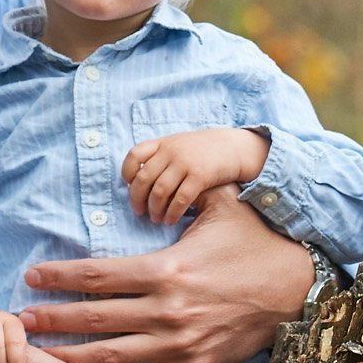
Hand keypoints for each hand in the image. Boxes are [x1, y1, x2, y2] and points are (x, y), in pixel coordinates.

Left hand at [20, 188, 313, 362]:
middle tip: (16, 323)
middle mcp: (166, 309)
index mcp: (167, 268)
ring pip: (113, 356)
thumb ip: (190, 187)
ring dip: (71, 360)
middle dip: (51, 320)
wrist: (300, 286)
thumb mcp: (224, 205)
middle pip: (95, 317)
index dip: (60, 277)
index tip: (31, 278)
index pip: (99, 274)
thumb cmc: (260, 243)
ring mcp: (179, 343)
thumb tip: (171, 161)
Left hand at [124, 127, 268, 224]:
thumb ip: (161, 156)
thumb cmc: (205, 150)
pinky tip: (171, 220)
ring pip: (159, 192)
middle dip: (137, 199)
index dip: (127, 173)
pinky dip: (172, 213)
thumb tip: (139, 180)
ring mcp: (186, 163)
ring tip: (156, 219)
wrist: (235, 147)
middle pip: (143, 179)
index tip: (129, 185)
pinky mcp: (200, 177)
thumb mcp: (180, 144)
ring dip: (154, 210)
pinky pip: (180, 200)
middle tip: (139, 212)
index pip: (134, 155)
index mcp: (164, 143)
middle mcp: (172, 152)